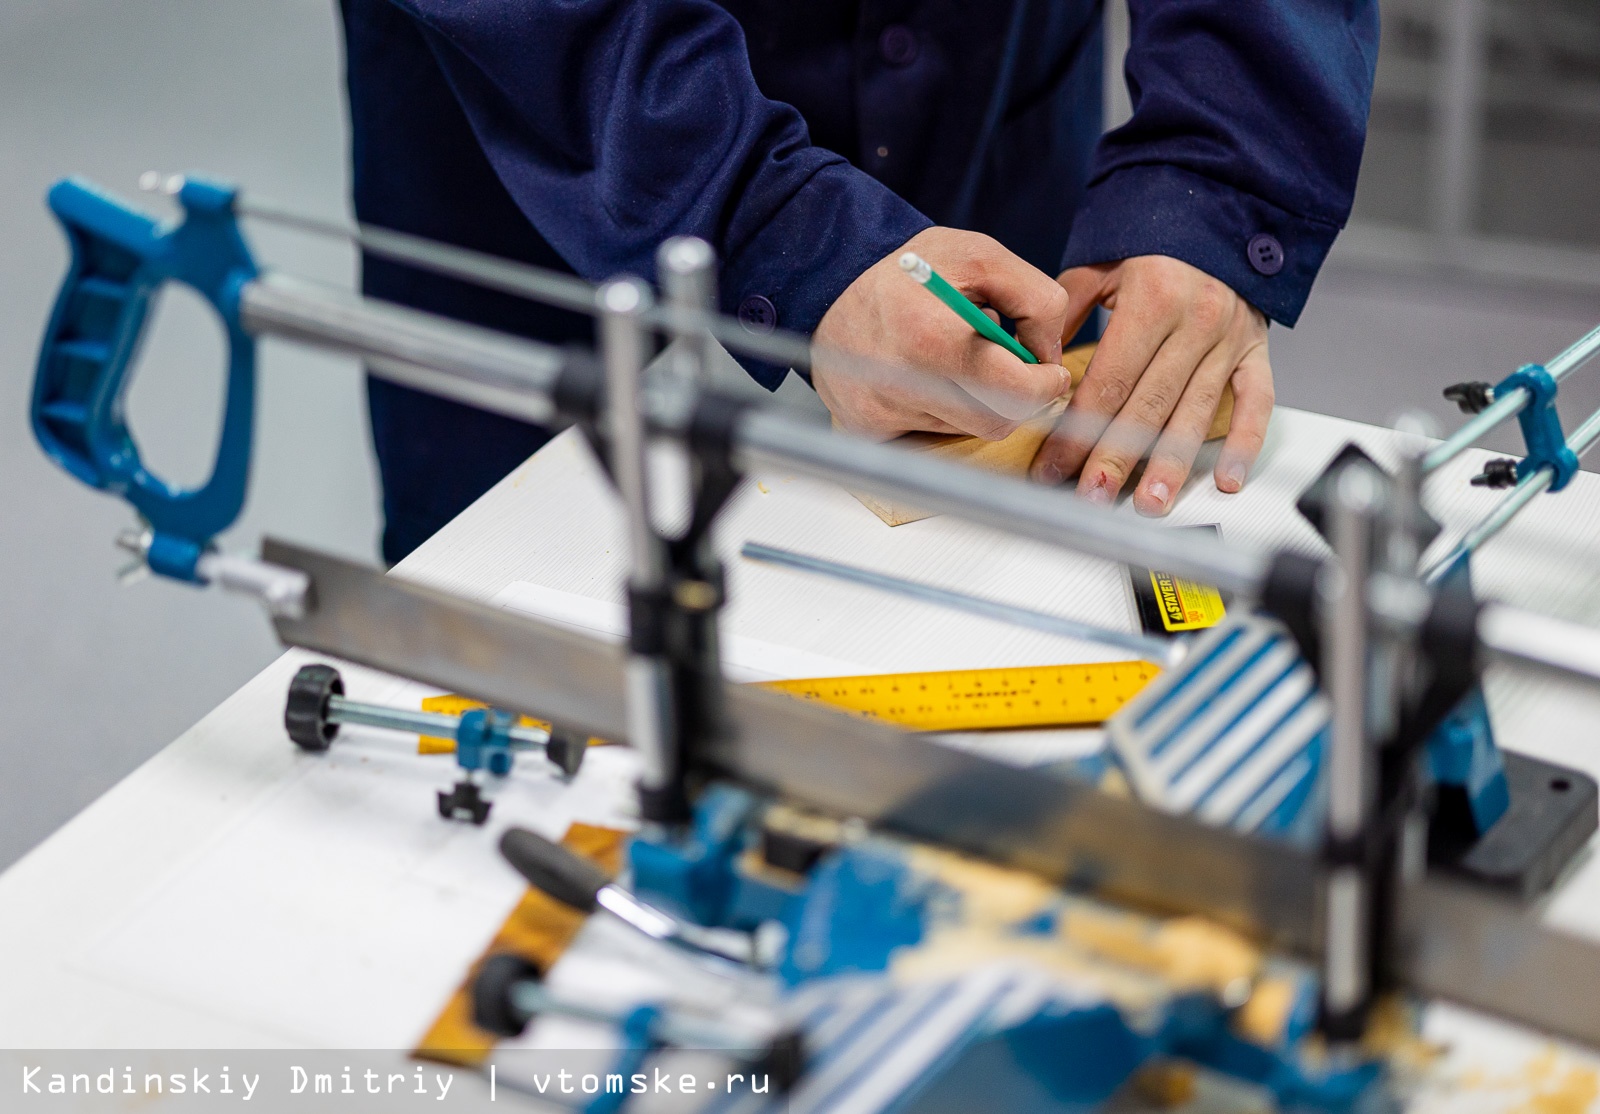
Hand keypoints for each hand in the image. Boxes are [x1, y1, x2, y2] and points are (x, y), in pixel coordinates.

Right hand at [812, 227, 1070, 440]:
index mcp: (931, 336)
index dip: (1045, 385)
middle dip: (1018, 398)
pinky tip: (929, 379)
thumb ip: (1035, 299)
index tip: (1050, 373)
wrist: (830, 286)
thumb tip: (1050, 357)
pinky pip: (930, 439)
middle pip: (996, 422)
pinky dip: (944, 412)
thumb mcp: (980, 256)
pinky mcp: (866, 429)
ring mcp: (880, 411)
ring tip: (959, 362)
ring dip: (980, 402)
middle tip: (1016, 370)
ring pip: (967, 432)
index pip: (1014, 392)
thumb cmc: (910, 272)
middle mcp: (901, 382)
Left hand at [1031, 255, 1272, 514]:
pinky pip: (1257, 403)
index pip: (1108, 382)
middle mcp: (1197, 321)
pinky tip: (1227, 480)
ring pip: (1196, 414)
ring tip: (1148, 503)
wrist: (1216, 210)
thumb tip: (1030, 367)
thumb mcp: (1097, 268)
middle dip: (1117, 458)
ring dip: (1171, 466)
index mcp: (1154, 299)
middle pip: (1149, 406)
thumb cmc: (1149, 243)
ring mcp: (1230, 339)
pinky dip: (1245, 444)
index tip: (1055, 466)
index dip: (1078, 430)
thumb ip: (1061, 317)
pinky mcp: (1256, 351)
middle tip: (1093, 497)